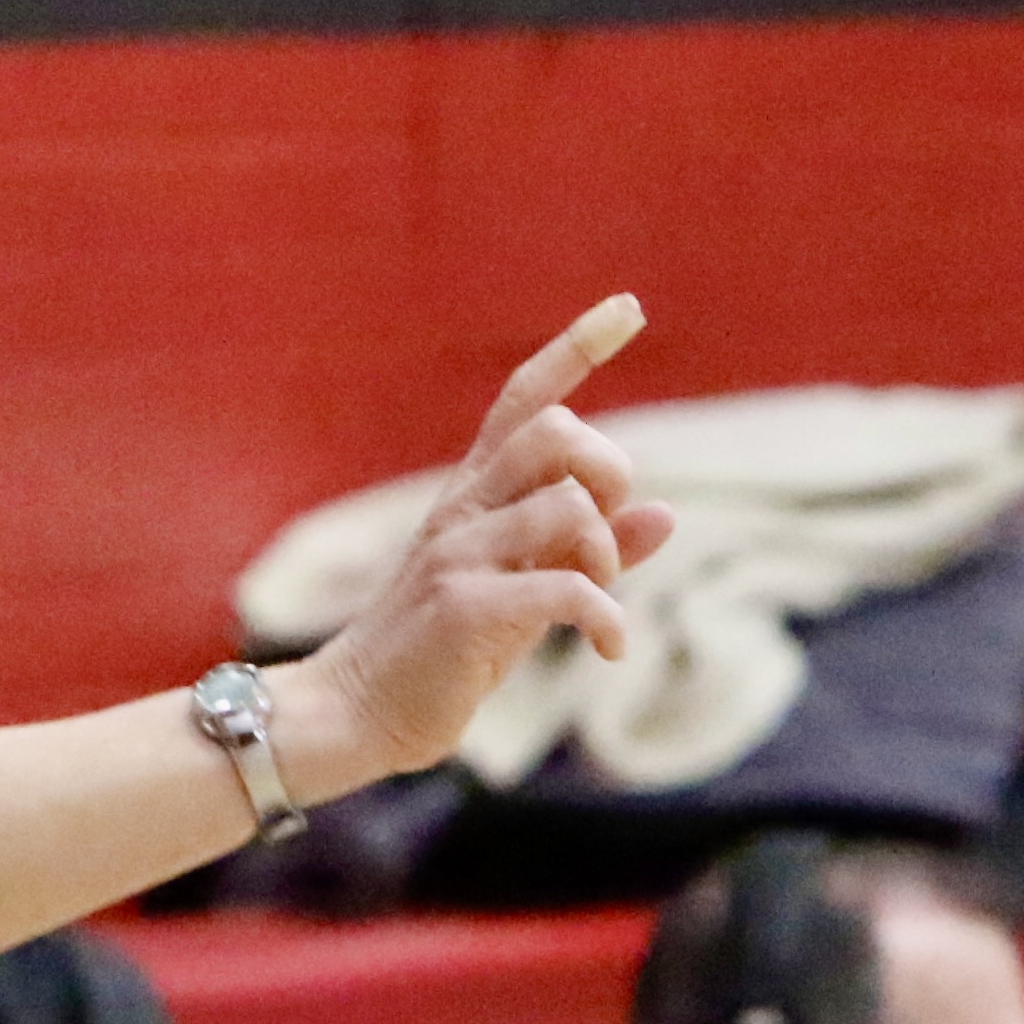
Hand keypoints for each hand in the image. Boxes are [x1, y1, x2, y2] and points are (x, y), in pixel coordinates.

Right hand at [285, 298, 681, 799]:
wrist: (356, 715)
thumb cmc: (442, 655)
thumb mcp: (523, 592)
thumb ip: (590, 552)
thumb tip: (666, 513)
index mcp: (472, 495)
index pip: (525, 398)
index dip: (578, 347)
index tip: (629, 308)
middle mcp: (462, 509)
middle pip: (557, 433)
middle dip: (608, 476)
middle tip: (601, 544)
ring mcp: (458, 554)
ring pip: (569, 507)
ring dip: (607, 557)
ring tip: (599, 607)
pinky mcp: (464, 608)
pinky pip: (567, 588)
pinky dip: (606, 619)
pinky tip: (607, 650)